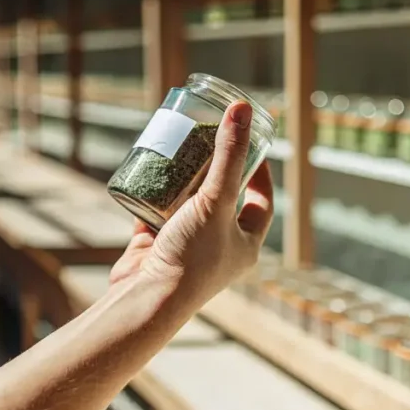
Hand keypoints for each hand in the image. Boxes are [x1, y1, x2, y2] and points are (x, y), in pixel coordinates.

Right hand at [109, 101, 273, 304]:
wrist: (148, 299)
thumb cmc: (193, 257)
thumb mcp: (216, 200)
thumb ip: (229, 156)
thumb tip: (242, 110)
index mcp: (246, 244)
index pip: (262, 201)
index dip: (259, 173)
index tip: (249, 145)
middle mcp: (220, 247)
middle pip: (223, 200)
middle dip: (214, 172)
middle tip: (208, 141)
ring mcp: (188, 248)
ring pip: (189, 206)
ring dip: (184, 180)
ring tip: (180, 150)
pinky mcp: (157, 246)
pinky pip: (158, 214)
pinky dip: (155, 194)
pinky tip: (151, 171)